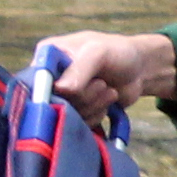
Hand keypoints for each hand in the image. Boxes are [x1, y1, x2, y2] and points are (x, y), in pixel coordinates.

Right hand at [38, 30, 175, 118]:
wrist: (139, 69)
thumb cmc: (118, 52)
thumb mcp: (99, 52)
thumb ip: (80, 68)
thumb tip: (62, 89)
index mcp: (47, 56)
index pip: (36, 80)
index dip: (52, 91)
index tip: (72, 91)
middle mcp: (50, 78)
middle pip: (52, 102)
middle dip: (82, 97)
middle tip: (101, 84)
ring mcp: (62, 97)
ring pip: (67, 115)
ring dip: (93, 105)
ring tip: (107, 89)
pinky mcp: (75, 112)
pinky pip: (78, 124)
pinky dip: (95, 116)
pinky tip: (107, 101)